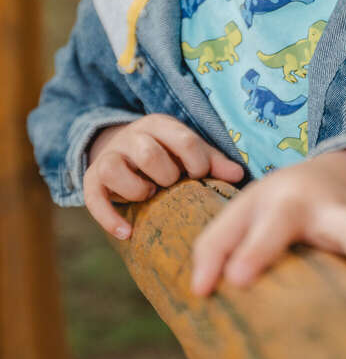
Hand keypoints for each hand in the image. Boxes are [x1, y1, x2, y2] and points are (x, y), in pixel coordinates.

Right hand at [83, 114, 244, 239]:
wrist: (122, 149)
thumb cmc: (166, 153)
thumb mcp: (188, 151)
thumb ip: (212, 161)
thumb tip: (238, 176)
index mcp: (160, 125)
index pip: (183, 139)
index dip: (197, 162)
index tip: (199, 176)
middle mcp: (132, 136)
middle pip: (148, 153)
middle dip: (166, 175)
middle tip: (171, 185)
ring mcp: (110, 156)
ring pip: (114, 169)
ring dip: (136, 189)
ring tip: (149, 196)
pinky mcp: (92, 179)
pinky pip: (93, 198)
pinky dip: (109, 218)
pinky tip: (127, 234)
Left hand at [190, 149, 345, 311]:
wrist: (341, 174)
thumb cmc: (279, 202)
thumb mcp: (245, 208)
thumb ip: (215, 244)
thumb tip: (199, 292)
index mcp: (290, 201)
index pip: (270, 225)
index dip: (252, 252)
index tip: (234, 281)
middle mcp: (332, 212)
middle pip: (344, 226)